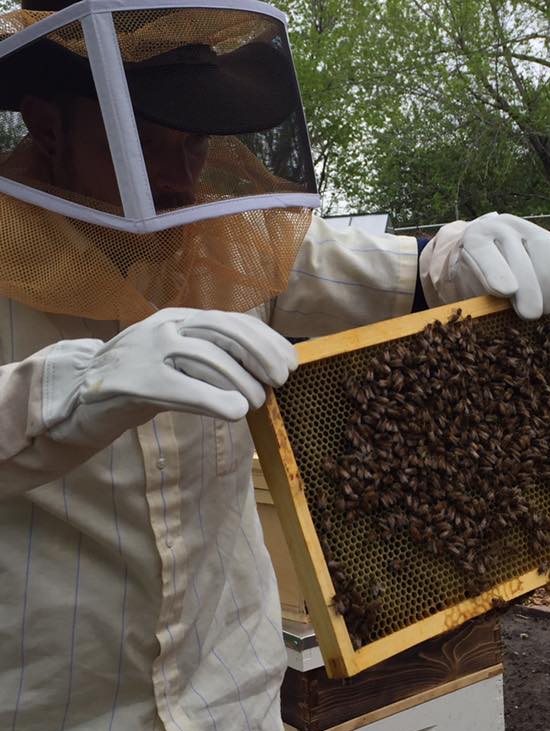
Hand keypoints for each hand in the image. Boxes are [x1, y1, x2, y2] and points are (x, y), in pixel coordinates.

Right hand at [39, 308, 297, 447]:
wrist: (78, 397)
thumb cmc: (141, 383)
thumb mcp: (180, 363)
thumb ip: (215, 360)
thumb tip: (265, 371)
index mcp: (179, 318)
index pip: (232, 321)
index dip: (266, 341)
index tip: (290, 362)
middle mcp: (164, 325)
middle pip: (224, 330)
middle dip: (259, 354)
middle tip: (280, 381)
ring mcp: (144, 349)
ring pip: (205, 356)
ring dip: (240, 380)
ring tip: (256, 403)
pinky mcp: (129, 379)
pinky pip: (179, 386)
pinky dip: (212, 398)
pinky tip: (233, 411)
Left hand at [419, 213, 549, 318]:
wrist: (490, 261)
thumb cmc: (479, 280)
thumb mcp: (471, 287)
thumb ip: (481, 293)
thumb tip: (503, 307)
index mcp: (475, 238)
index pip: (482, 250)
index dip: (495, 270)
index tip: (507, 292)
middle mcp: (501, 226)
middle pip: (518, 251)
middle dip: (528, 286)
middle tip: (532, 314)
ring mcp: (529, 228)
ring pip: (544, 249)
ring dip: (549, 283)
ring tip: (547, 309)